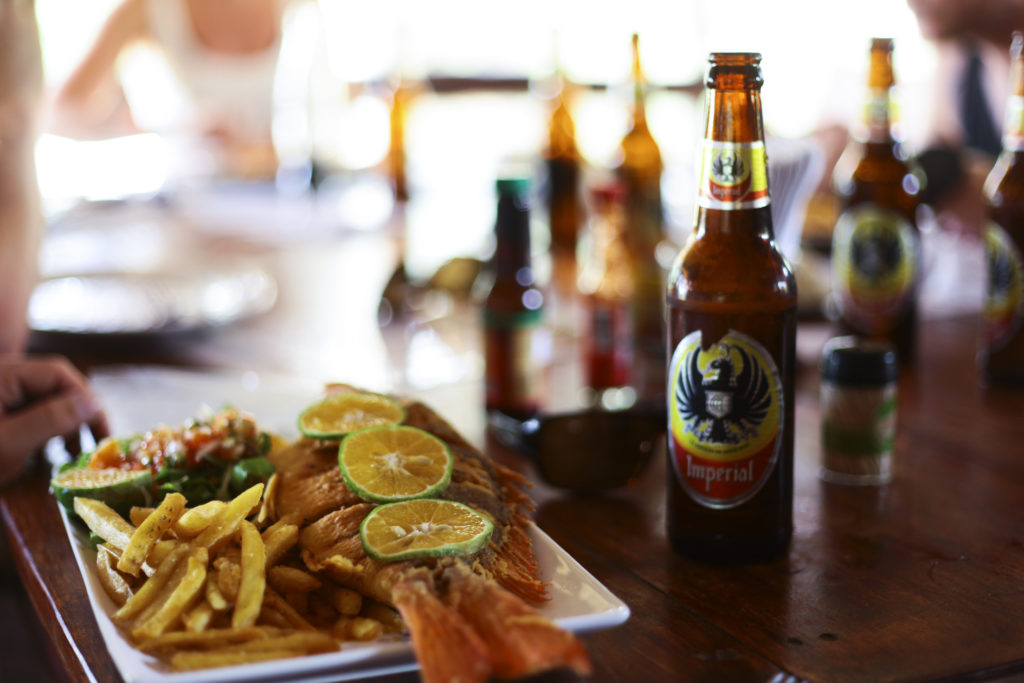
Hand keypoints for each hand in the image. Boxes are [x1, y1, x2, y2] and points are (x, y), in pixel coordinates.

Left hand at [0, 355, 108, 486]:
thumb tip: (94, 402)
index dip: (86, 398)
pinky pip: (25, 413)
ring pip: (41, 400)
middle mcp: (0, 378)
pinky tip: (46, 453)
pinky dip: (42, 431)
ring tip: (73, 453)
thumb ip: (52, 418)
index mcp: (2, 376)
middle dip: (76, 413)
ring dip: (62, 424)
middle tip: (94, 445)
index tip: (103, 430)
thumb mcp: (9, 443)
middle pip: (52, 385)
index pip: (59, 374)